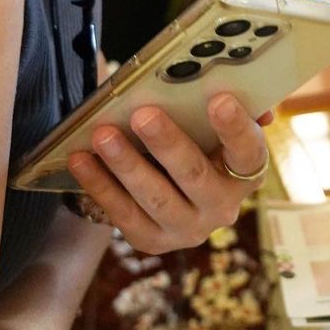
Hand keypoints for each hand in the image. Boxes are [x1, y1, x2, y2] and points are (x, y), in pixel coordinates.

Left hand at [66, 95, 272, 252]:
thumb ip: (230, 107)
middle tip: (143, 115)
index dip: (235, 128)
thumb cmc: (199, 142)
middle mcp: (222, 206)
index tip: (218, 99)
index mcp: (246, 172)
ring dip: (126, 164)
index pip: (249, 151)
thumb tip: (235, 89)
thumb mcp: (216, 127)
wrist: (178, 193)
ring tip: (103, 135)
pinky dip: (100, 185)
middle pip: (194, 174)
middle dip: (167, 144)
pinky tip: (81, 160)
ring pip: (155, 197)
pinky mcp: (153, 240)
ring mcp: (188, 229)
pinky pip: (123, 214)